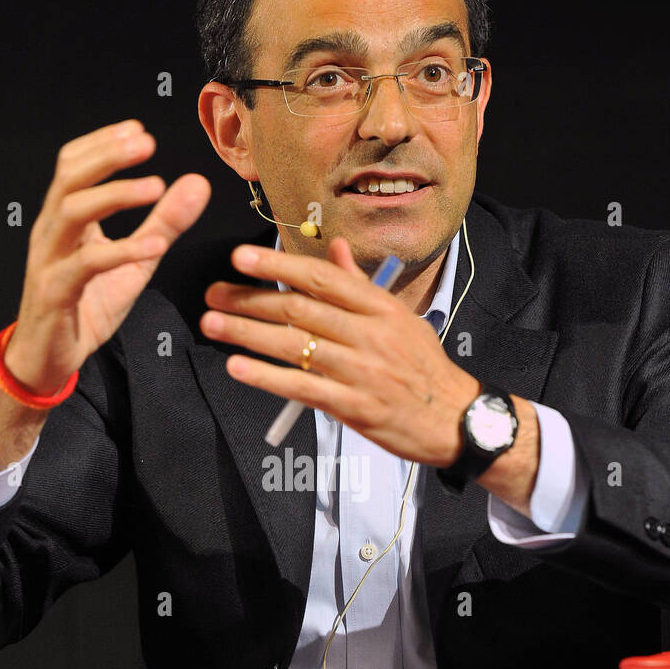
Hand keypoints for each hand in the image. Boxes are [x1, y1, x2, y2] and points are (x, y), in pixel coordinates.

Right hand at [5, 121, 210, 393]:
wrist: (48, 358)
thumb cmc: (85, 306)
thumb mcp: (134, 261)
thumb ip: (163, 223)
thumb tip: (195, 183)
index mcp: (64, 219)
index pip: (73, 164)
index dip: (103, 143)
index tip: (139, 130)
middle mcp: (52, 232)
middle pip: (70, 177)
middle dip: (108, 155)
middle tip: (146, 142)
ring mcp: (50, 260)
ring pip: (73, 211)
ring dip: (116, 194)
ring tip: (155, 186)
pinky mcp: (56, 292)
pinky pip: (86, 265)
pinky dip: (122, 251)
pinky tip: (154, 247)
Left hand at [200, 236, 478, 467]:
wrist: (456, 420)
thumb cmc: (424, 369)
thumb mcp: (400, 319)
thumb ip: (360, 286)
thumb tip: (334, 248)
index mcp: (381, 308)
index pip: (322, 279)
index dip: (278, 265)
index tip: (242, 259)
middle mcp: (370, 335)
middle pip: (300, 309)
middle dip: (250, 299)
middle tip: (214, 294)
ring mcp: (362, 371)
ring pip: (294, 345)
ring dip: (247, 333)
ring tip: (213, 325)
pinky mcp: (354, 407)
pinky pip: (302, 388)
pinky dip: (266, 377)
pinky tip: (238, 368)